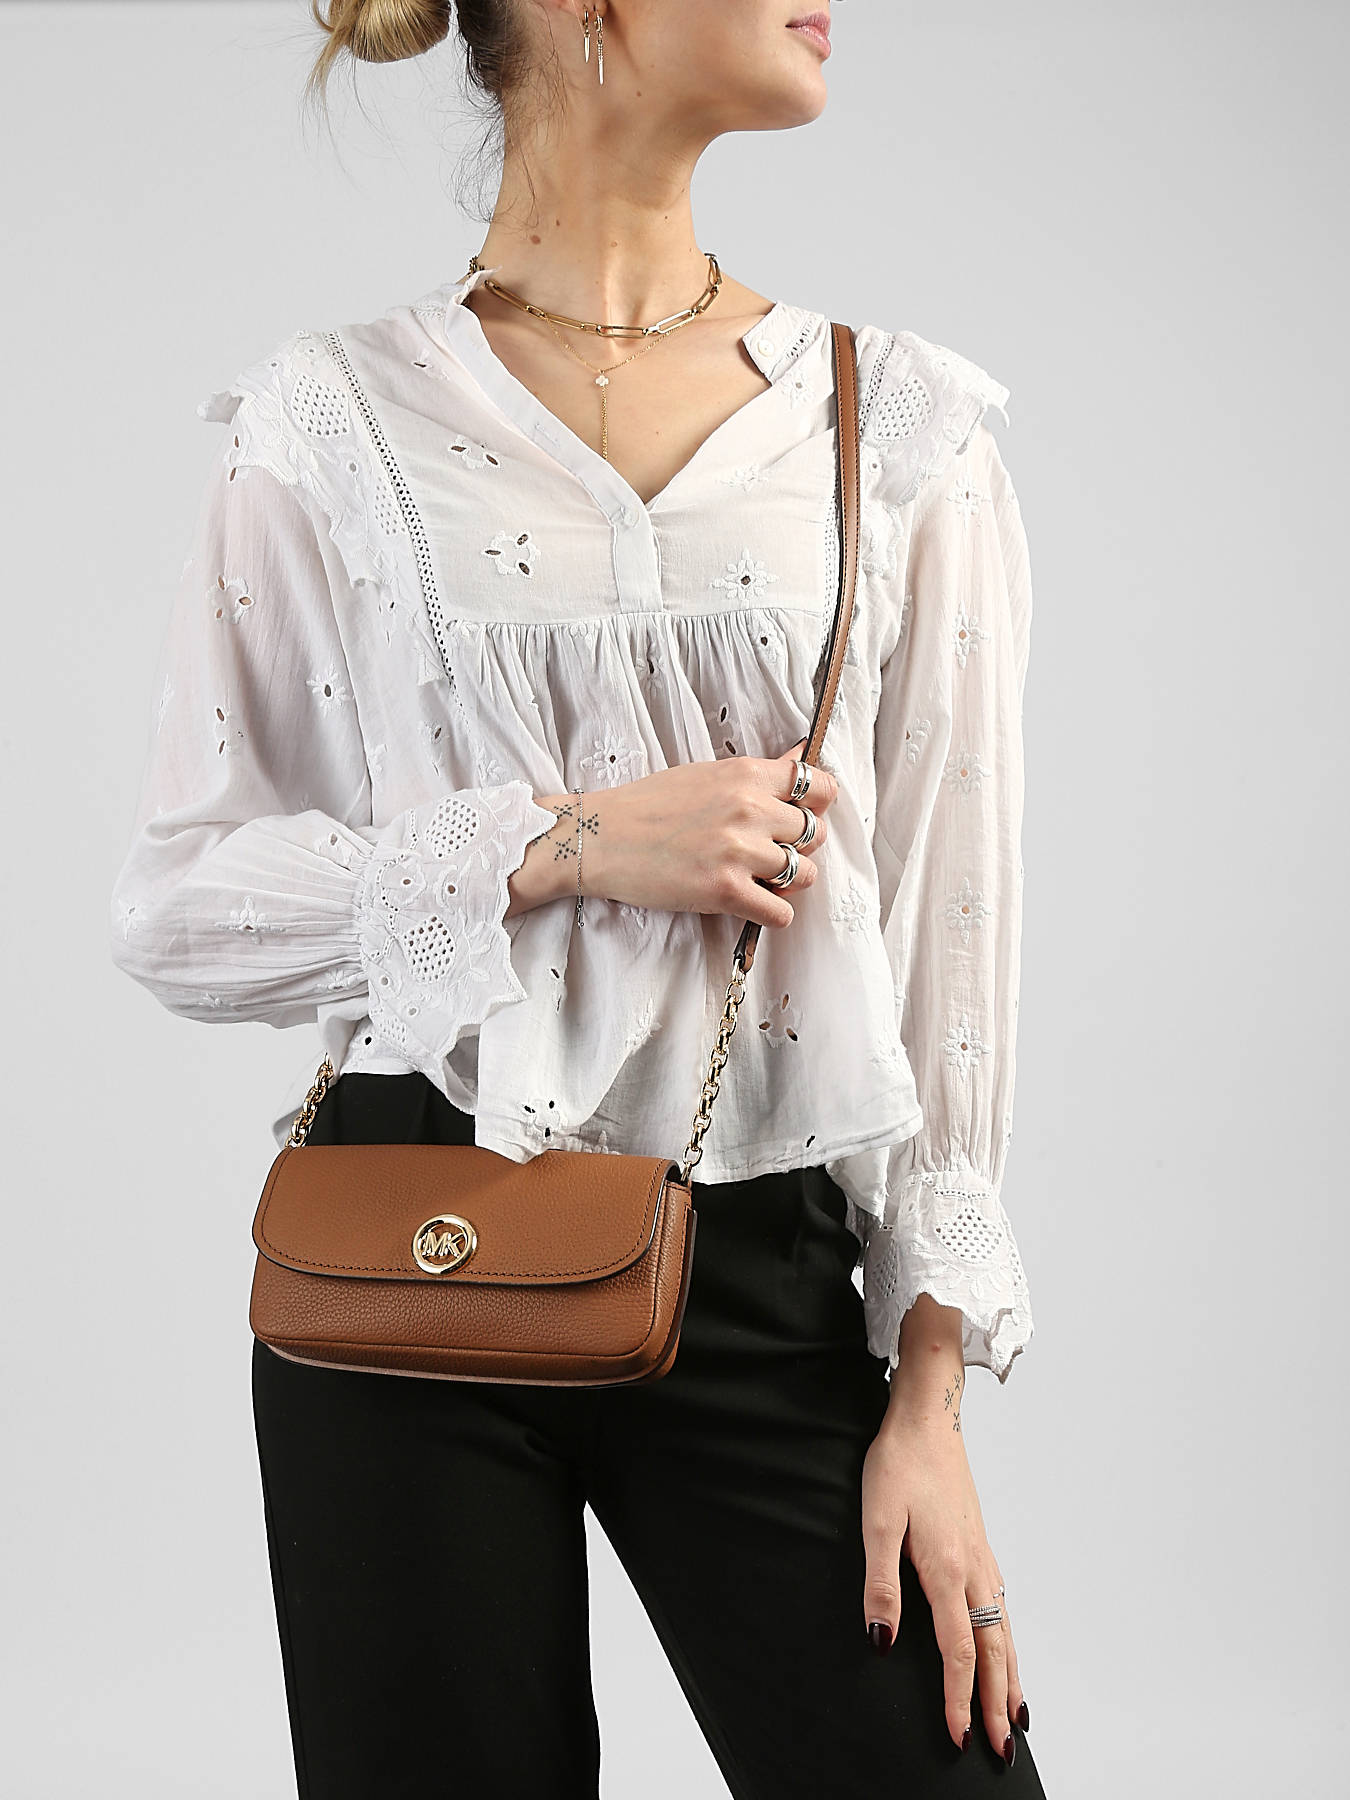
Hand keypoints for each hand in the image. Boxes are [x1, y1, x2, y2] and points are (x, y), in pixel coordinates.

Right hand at [533, 737, 837, 930]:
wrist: (600, 838)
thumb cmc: (647, 805)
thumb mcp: (707, 773)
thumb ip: (757, 773)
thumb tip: (802, 754)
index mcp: (746, 774)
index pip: (820, 786)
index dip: (819, 806)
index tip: (802, 817)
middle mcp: (749, 808)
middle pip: (815, 835)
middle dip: (799, 847)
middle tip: (769, 854)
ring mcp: (738, 851)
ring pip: (804, 875)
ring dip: (787, 882)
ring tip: (759, 880)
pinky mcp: (725, 890)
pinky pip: (781, 912)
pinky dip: (772, 914)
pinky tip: (750, 904)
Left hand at [860, 1346, 1029, 1762]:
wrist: (927, 1417)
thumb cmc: (897, 1464)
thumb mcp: (876, 1521)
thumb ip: (880, 1583)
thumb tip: (881, 1641)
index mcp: (947, 1570)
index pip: (958, 1651)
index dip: (959, 1698)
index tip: (959, 1738)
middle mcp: (973, 1570)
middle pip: (993, 1651)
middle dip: (998, 1704)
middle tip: (1003, 1751)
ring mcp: (982, 1557)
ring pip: (1004, 1632)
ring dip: (1012, 1678)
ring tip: (1018, 1716)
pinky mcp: (980, 1545)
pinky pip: (1002, 1608)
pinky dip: (1009, 1641)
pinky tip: (1006, 1647)